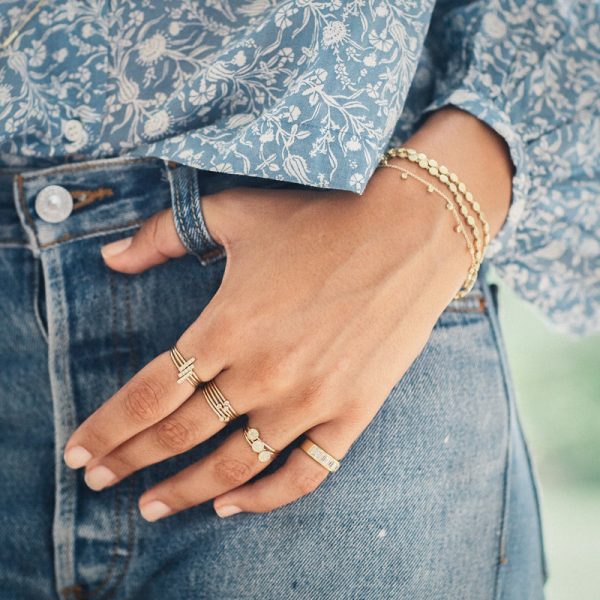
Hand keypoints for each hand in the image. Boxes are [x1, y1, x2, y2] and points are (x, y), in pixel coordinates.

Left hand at [62, 108, 511, 520]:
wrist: (410, 232)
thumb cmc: (323, 219)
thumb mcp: (237, 215)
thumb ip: (163, 235)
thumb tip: (110, 257)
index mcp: (228, 326)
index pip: (149, 395)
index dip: (107, 428)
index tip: (80, 453)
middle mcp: (262, 373)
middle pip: (179, 435)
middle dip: (130, 461)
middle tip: (99, 481)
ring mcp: (310, 400)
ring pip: (233, 465)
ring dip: (186, 491)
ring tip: (152, 506)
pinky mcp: (351, 413)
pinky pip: (304, 473)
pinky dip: (265, 499)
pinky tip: (233, 506)